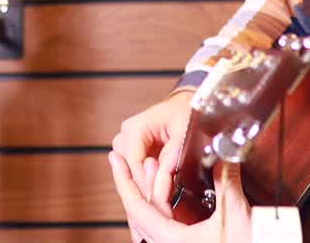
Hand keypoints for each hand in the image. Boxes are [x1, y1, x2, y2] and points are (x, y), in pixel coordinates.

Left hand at [108, 150, 251, 242]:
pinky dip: (165, 201)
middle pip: (141, 210)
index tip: (115, 159)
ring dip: (152, 188)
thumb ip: (225, 182)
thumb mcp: (234, 214)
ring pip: (154, 216)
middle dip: (136, 179)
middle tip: (125, 157)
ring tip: (151, 163)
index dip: (124, 179)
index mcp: (170, 240)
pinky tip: (168, 186)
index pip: (136, 206)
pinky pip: (167, 222)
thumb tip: (223, 154)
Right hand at [111, 90, 192, 217]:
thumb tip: (166, 171)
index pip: (133, 165)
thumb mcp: (184, 128)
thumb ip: (174, 150)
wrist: (184, 107)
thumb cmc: (184, 112)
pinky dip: (149, 181)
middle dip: (147, 186)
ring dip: (147, 185)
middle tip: (166, 200)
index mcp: (133, 128)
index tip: (163, 197)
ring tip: (166, 193)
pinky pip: (136, 173)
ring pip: (130, 175)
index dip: (148, 183)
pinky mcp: (132, 153)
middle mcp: (125, 137)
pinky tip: (162, 188)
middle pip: (129, 172)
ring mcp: (126, 146)